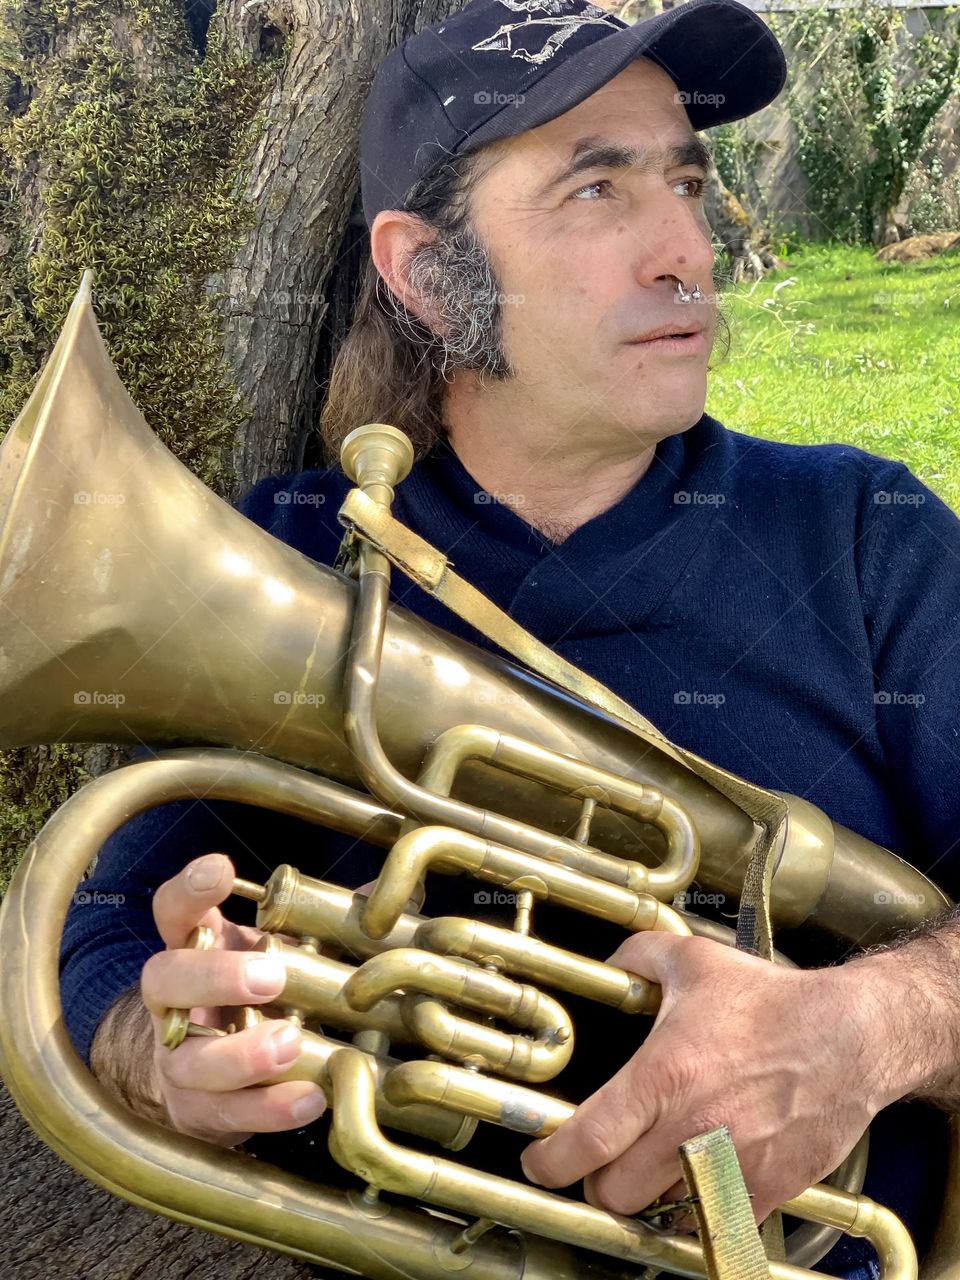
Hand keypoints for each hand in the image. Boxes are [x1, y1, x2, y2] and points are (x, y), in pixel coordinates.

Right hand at [140, 852, 326, 1146]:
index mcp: (194, 950)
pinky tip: (309, 1098)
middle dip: (215, 977)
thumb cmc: (257, 999)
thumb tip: (384, 898)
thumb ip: (326, 925)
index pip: (173, 910)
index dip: (190, 889)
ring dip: (240, 1055)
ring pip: (189, 1060)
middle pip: (165, 981)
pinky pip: (227, 1115)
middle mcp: (174, 1003)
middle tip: (271, 976)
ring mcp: (179, 1061)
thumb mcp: (283, 954)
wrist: (215, 1080)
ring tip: (288, 1042)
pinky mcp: (198, 1113)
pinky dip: (269, 1109)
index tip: (222, 869)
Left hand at [520, 932, 890, 1224]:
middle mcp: (690, 1130)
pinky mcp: (763, 1190)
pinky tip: (697, 1178)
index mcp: (663, 1077)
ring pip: (659, 1213)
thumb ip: (641, 956)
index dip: (551, 1160)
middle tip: (603, 1161)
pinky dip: (697, 1209)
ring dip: (648, 1196)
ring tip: (652, 1166)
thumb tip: (612, 959)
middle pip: (614, 1192)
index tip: (540, 1161)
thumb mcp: (695, 962)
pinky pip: (711, 1222)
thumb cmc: (772, 1002)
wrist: (849, 1038)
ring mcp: (728, 1168)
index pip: (587, 1140)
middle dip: (599, 1181)